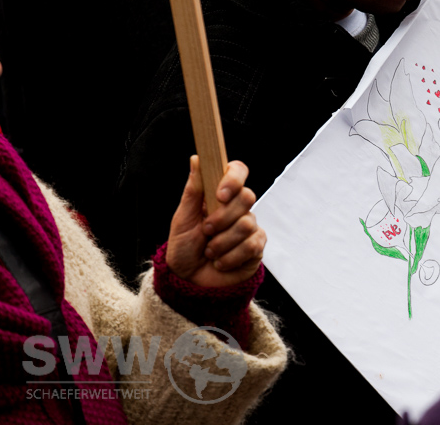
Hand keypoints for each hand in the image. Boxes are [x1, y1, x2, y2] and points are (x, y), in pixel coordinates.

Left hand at [166, 156, 265, 286]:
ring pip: (247, 223)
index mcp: (220, 194)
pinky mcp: (256, 247)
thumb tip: (197, 158)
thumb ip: (193, 190)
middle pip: (247, 196)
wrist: (190, 282)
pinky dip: (230, 257)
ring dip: (222, 242)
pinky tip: (221, 262)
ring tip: (209, 252)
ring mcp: (249, 227)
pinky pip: (251, 245)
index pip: (238, 171)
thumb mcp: (182, 219)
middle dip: (222, 218)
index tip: (220, 195)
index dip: (234, 178)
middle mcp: (238, 208)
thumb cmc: (183, 249)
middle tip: (206, 231)